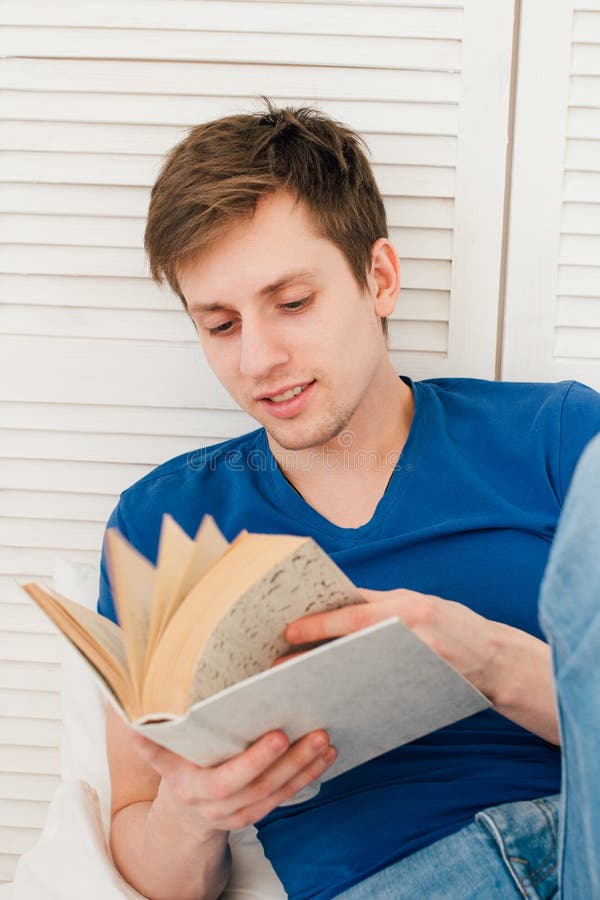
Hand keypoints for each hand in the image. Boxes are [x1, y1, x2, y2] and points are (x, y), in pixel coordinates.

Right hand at [131, 728, 336, 836]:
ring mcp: (238, 811)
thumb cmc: (174, 769)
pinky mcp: (256, 810)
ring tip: (325, 739)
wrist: (182, 815)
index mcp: (190, 787)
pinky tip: (326, 756)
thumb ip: (150, 736)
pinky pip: (285, 797)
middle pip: (258, 787)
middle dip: (289, 761)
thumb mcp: (159, 755)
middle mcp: (216, 805)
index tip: (276, 735)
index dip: (252, 761)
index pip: (225, 780)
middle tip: (314, 732)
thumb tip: (129, 712)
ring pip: (276, 794)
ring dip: (305, 767)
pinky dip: (308, 777)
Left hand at [284, 588, 504, 700]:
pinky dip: (352, 695)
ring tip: (298, 684)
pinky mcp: (419, 692)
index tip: (288, 632)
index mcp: (408, 606)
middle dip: (314, 656)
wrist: (495, 660)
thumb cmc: (451, 623)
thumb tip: (336, 602)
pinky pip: (377, 694)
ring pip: (359, 674)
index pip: (354, 615)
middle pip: (351, 646)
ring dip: (327, 678)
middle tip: (281, 666)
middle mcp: (413, 634)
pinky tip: (332, 700)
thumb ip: (379, 604)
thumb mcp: (417, 602)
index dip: (319, 624)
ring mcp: (417, 665)